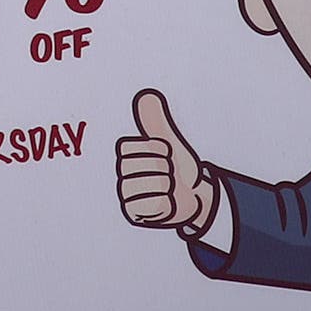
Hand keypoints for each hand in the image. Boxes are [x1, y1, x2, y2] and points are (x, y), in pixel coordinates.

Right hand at [117, 88, 217, 234]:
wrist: (190, 195)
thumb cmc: (176, 167)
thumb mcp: (167, 140)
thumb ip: (155, 120)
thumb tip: (146, 95)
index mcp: (124, 155)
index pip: (138, 147)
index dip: (158, 149)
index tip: (162, 153)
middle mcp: (121, 175)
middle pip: (149, 166)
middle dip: (166, 168)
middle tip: (167, 173)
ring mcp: (127, 195)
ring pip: (155, 185)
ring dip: (169, 187)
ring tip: (167, 188)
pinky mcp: (135, 214)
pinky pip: (157, 204)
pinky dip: (168, 203)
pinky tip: (166, 202)